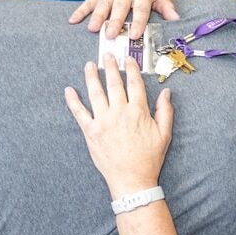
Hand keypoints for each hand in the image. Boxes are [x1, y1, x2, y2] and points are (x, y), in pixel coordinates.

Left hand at [65, 58, 173, 197]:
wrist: (132, 179)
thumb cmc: (149, 159)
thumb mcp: (164, 134)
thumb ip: (165, 111)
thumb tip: (167, 92)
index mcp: (138, 112)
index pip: (134, 84)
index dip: (131, 69)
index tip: (127, 60)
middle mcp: (119, 112)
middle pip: (113, 83)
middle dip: (110, 67)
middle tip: (107, 55)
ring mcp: (103, 121)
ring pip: (95, 93)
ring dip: (91, 77)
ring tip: (89, 65)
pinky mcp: (91, 131)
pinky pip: (79, 112)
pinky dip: (73, 101)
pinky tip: (69, 90)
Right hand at [68, 0, 180, 36]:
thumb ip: (167, 9)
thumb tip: (176, 19)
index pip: (140, 9)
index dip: (137, 22)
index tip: (134, 35)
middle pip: (119, 7)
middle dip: (114, 21)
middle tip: (110, 34)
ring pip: (103, 3)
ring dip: (97, 16)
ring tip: (92, 29)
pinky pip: (89, 1)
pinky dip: (80, 10)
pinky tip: (72, 20)